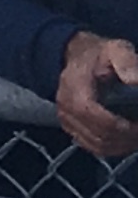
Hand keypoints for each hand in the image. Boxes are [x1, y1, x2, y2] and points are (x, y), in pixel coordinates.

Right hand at [58, 33, 137, 160]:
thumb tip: (136, 81)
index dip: (116, 124)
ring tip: (137, 134)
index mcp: (75, 88)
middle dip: (126, 137)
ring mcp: (66, 120)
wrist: (75, 58)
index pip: (90, 113)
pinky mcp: (71, 128)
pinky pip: (93, 147)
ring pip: (98, 145)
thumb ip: (127, 62)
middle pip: (98, 134)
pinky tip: (126, 139)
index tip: (137, 124)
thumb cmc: (98, 55)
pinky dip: (113, 148)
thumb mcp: (116, 49)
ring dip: (122, 145)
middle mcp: (66, 107)